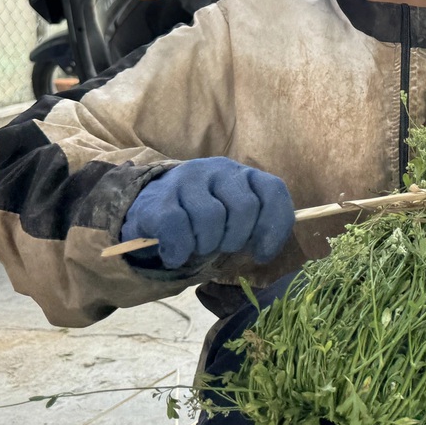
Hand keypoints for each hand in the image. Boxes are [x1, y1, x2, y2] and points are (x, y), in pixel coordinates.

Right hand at [121, 157, 293, 269]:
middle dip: (236, 239)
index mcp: (243, 174)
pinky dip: (180, 251)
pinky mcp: (160, 198)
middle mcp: (218, 170)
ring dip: (206, 245)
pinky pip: (178, 230)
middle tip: (221, 246)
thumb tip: (265, 252)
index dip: (274, 227)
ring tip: (197, 246)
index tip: (262, 254)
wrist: (151, 206)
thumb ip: (256, 226)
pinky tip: (176, 254)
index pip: (273, 191)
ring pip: (211, 218)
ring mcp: (188, 179)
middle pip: (245, 208)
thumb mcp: (235, 216)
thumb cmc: (202, 216)